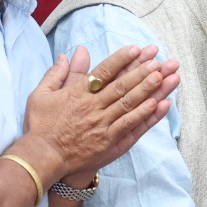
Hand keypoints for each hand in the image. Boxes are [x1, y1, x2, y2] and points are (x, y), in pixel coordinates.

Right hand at [22, 45, 179, 182]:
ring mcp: (102, 125)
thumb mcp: (41, 95)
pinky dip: (147, 115)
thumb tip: (67, 54)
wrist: (42, 158)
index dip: (122, 59)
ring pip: (130, 104)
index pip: (104, 72)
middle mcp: (93, 107)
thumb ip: (57, 74)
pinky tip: (160, 104)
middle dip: (142, 71)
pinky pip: (131, 126)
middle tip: (159, 60)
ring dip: (149, 90)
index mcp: (78, 94)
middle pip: (122, 86)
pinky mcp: (109, 141)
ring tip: (165, 77)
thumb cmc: (40, 126)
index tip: (137, 49)